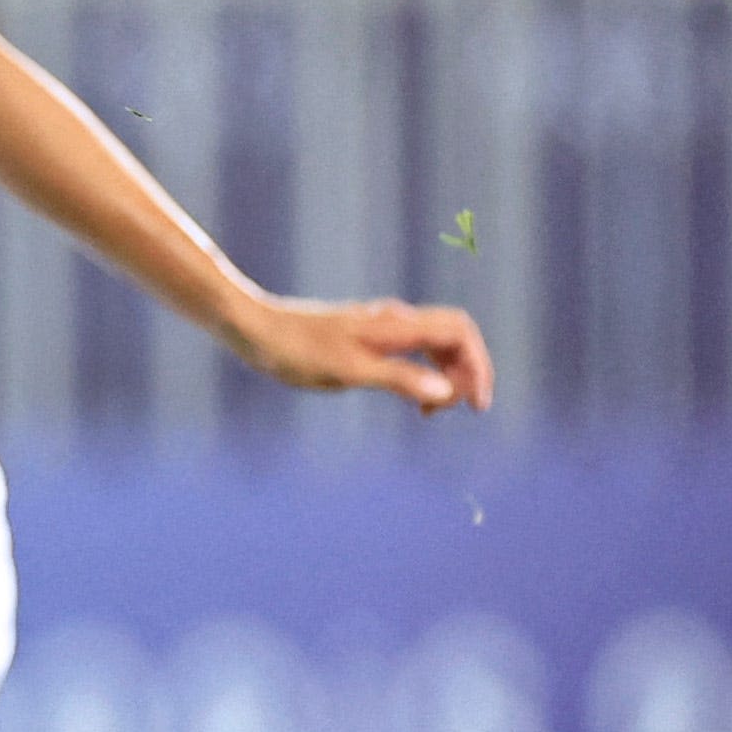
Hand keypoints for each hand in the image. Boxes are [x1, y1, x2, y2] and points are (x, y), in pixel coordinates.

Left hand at [226, 295, 495, 415]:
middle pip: (454, 335)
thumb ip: (399, 379)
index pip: (460, 331)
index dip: (479, 365)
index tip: (476, 404)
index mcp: (396, 325)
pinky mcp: (363, 334)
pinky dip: (423, 371)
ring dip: (445, 373)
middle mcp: (393, 320)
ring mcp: (379, 325)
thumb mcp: (349, 371)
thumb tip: (447, 391)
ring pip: (434, 342)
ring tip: (431, 412)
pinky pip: (411, 348)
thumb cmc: (296, 350)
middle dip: (467, 371)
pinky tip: (410, 396)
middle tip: (456, 410)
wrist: (253, 327)